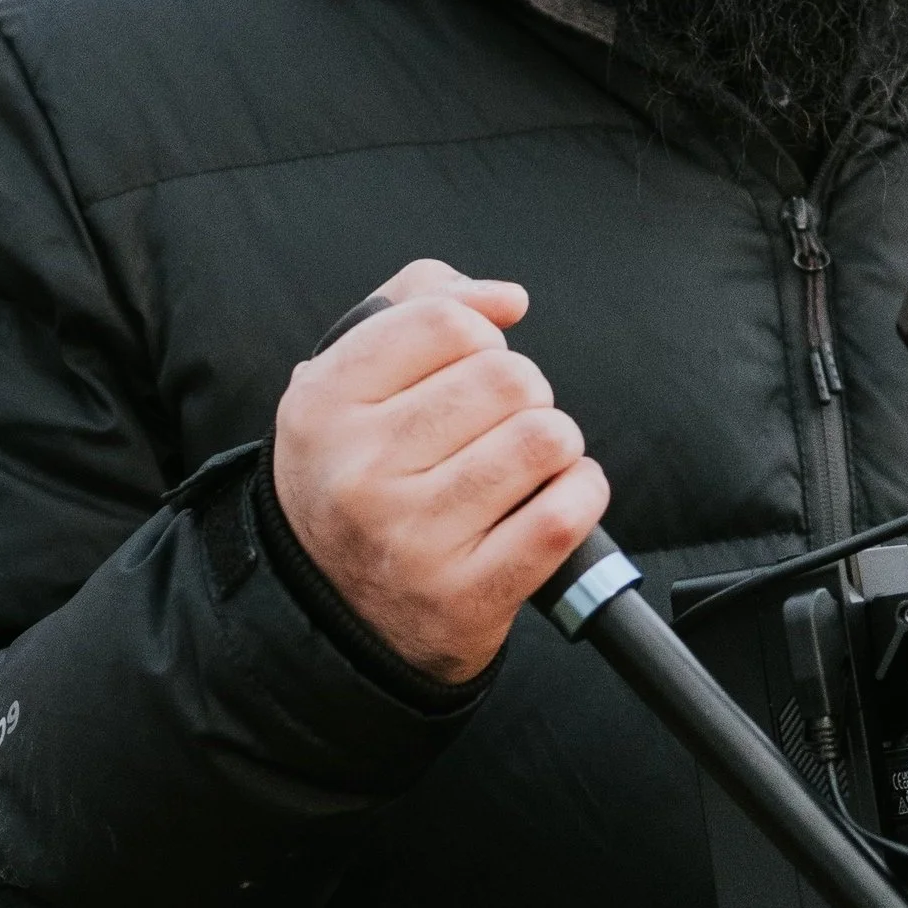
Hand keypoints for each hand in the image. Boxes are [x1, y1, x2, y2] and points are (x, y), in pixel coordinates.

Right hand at [271, 260, 607, 685]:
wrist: (330, 608)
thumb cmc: (357, 474)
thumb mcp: (350, 380)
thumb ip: (418, 304)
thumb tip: (508, 299)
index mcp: (325, 404)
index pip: (446, 321)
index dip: (482, 332)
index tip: (476, 361)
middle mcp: (361, 471)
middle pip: (505, 377)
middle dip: (525, 391)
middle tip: (502, 422)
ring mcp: (412, 538)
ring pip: (543, 438)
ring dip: (555, 442)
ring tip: (528, 460)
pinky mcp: (465, 595)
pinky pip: (562, 515)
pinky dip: (581, 493)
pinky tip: (556, 494)